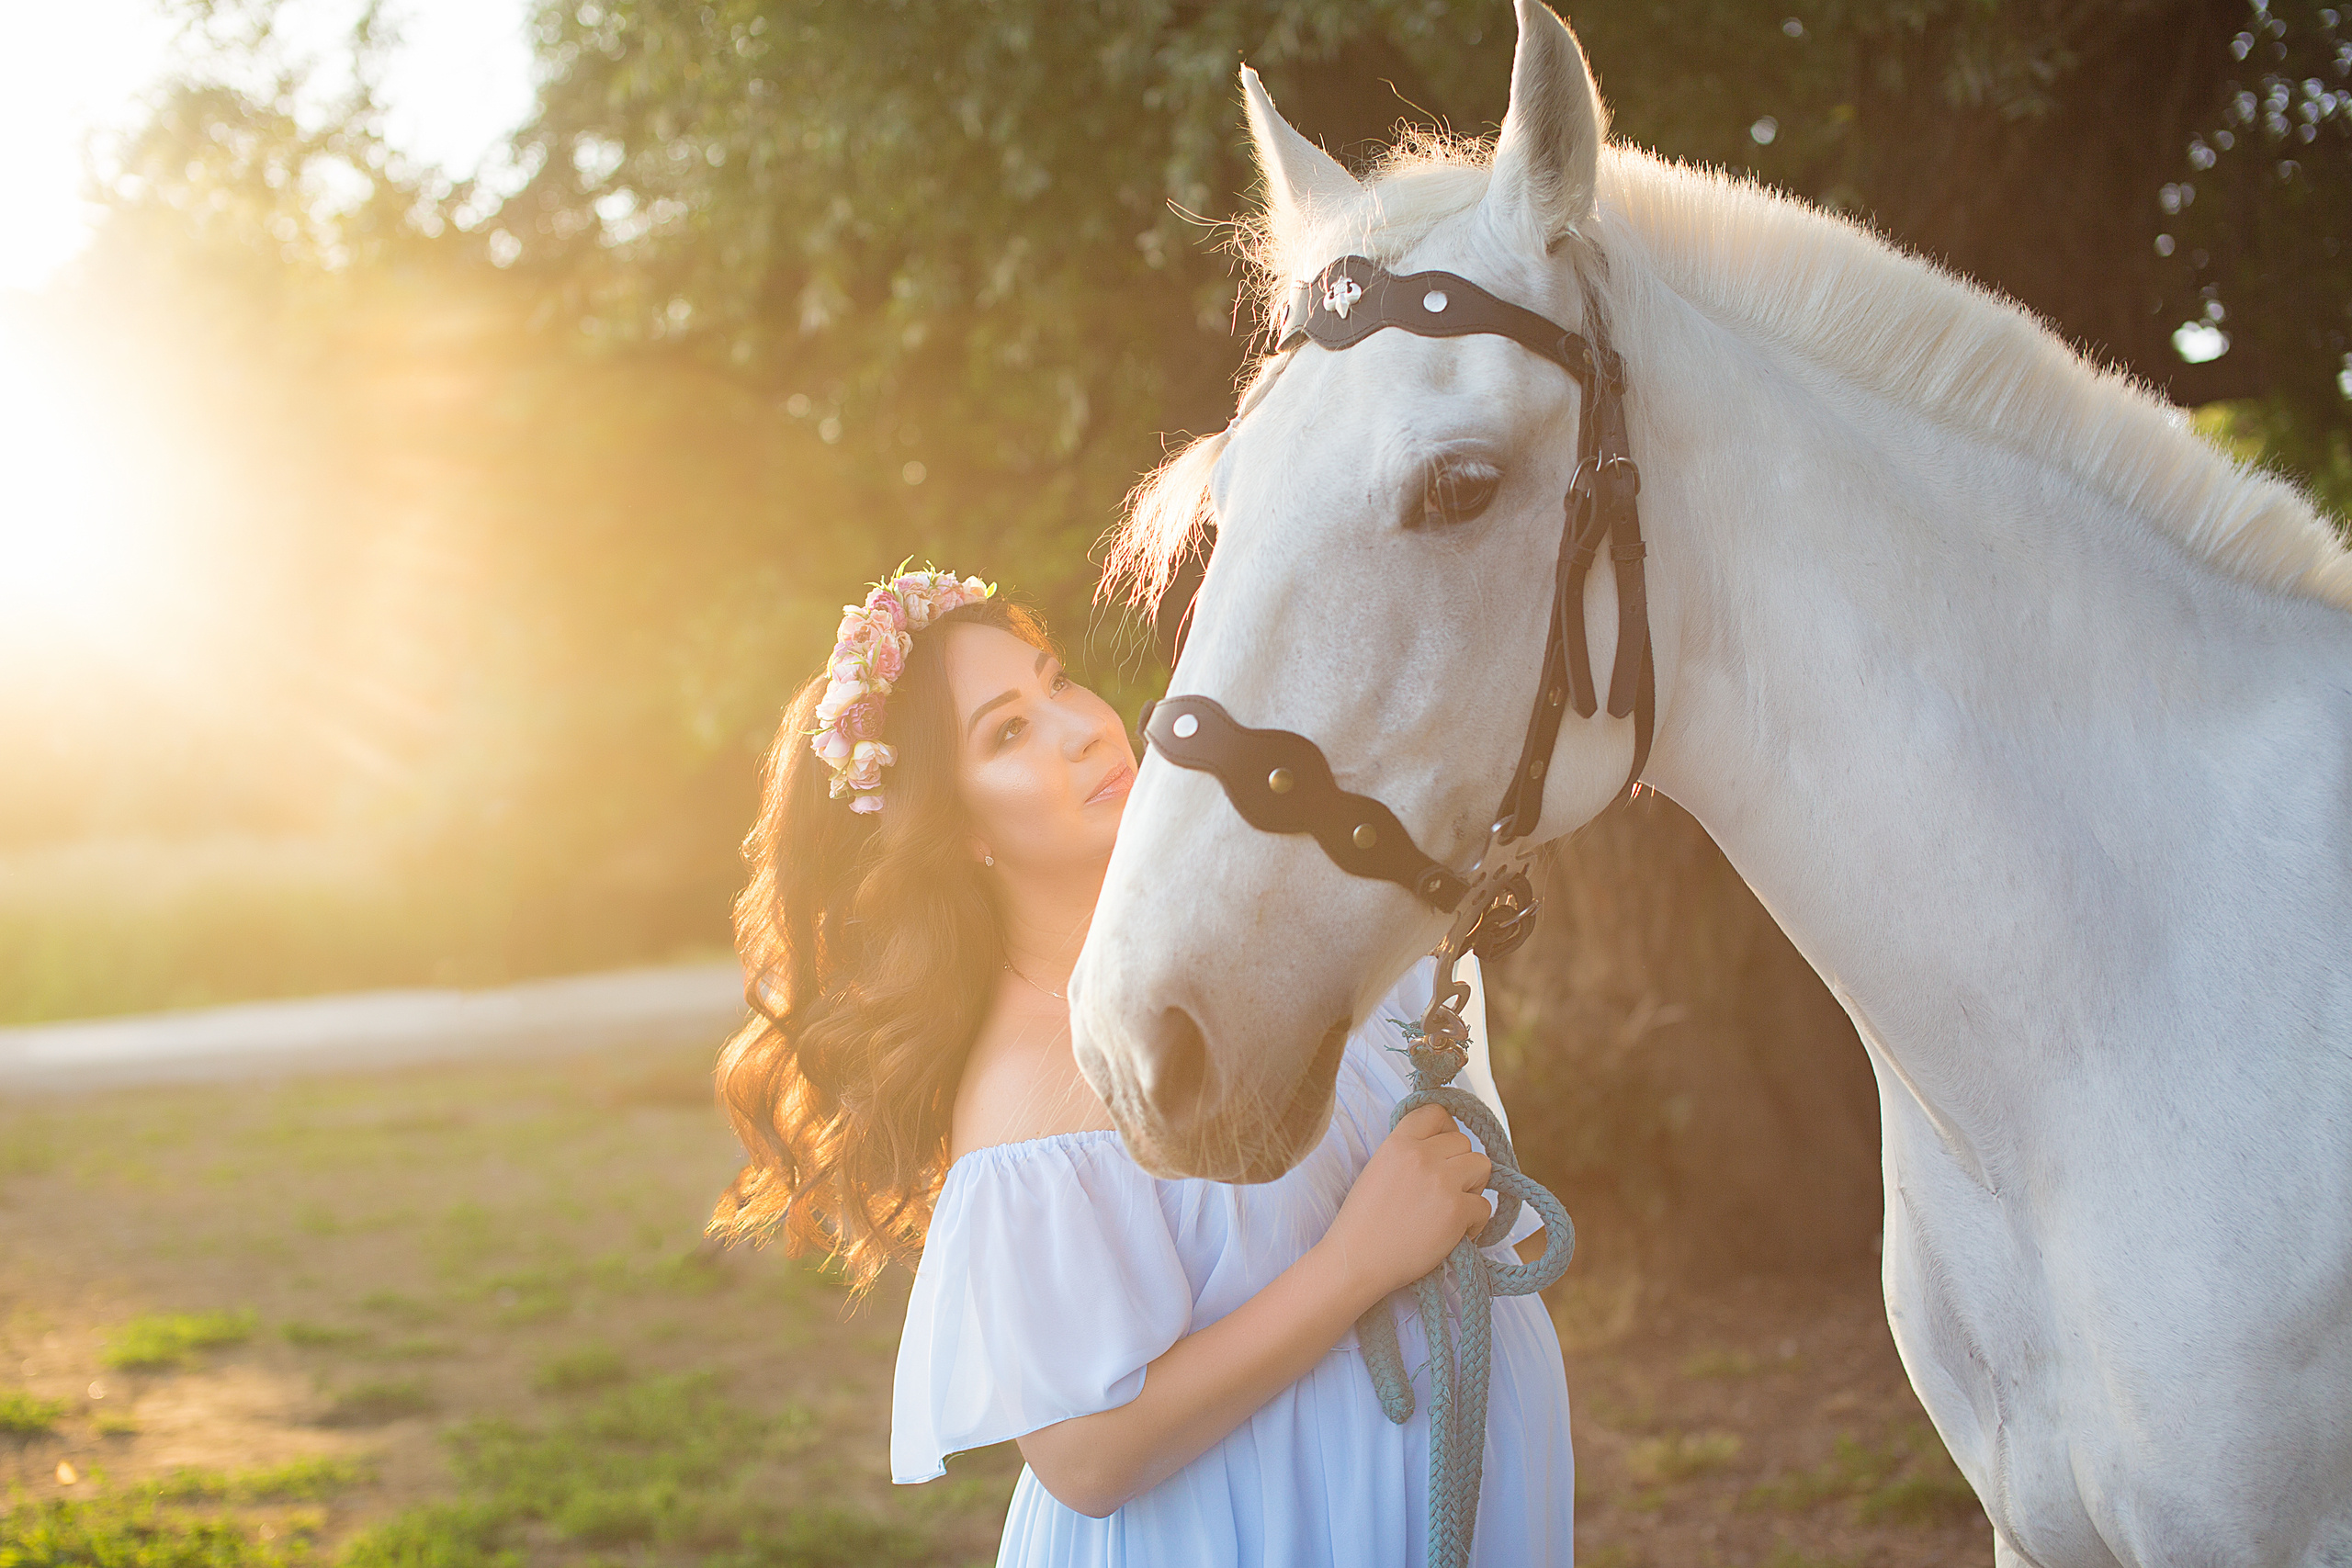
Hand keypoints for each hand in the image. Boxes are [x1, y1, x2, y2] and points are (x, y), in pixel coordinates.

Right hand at [1317, 1103, 1493, 1303]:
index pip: (1436, 1112)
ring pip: (1482, 1166)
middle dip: (1460, 1165)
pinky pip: (1485, 1206)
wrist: (1356, 1261)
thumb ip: (1408, 1152)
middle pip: (1465, 1142)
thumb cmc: (1364, 1221)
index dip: (1445, 1131)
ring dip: (1473, 1187)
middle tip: (1444, 1191)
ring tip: (1452, 1208)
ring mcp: (1441, 1182)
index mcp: (1397, 1142)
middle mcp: (1421, 1156)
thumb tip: (1443, 1145)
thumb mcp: (1378, 1168)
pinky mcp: (1455, 1211)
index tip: (1442, 1152)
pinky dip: (1474, 1223)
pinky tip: (1453, 1234)